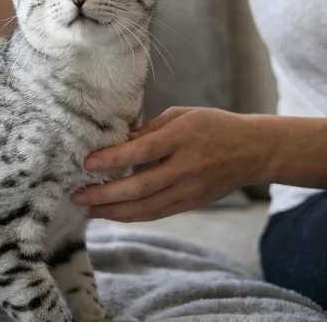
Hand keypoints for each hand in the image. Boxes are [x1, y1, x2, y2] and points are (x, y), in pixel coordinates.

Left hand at [72, 107, 275, 221]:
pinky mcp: (192, 203)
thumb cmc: (213, 126)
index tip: (87, 162)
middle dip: (105, 194)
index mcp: (183, 137)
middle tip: (77, 195)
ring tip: (87, 209)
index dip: (114, 159)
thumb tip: (117, 142)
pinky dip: (132, 216)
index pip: (143, 150)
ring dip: (113, 211)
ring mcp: (191, 189)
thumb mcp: (182, 115)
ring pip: (147, 207)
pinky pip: (157, 213)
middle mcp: (187, 166)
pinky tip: (111, 214)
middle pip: (141, 186)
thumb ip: (149, 129)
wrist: (254, 150)